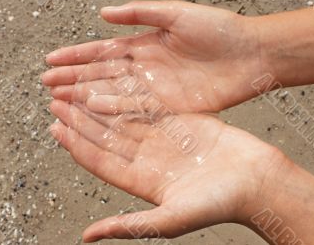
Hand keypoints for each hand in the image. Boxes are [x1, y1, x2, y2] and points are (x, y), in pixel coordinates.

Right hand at [43, 0, 265, 112]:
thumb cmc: (219, 30)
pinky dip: (113, 112)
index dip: (77, 55)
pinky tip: (92, 112)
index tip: (52, 58)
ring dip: (86, 97)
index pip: (103, 51)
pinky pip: (136, 110)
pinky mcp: (169, 107)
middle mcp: (146, 68)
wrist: (251, 55)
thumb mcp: (177, 13)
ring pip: (114, 94)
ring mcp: (156, 89)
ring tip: (60, 100)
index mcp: (146, 44)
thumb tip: (105, 14)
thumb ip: (141, 13)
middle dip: (74, 78)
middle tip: (47, 84)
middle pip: (103, 75)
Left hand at [48, 99, 287, 241]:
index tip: (56, 127)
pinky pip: (149, 105)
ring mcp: (164, 138)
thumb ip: (127, 226)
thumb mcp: (169, 220)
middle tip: (57, 102)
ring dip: (101, 104)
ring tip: (78, 89)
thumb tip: (87, 238)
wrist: (257, 180)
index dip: (76, 144)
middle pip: (107, 136)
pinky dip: (130, 94)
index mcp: (142, 181)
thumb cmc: (219, 204)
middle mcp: (149, 158)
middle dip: (81, 119)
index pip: (100, 160)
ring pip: (124, 117)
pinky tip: (113, 83)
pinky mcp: (180, 121)